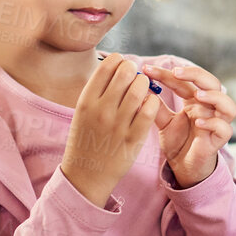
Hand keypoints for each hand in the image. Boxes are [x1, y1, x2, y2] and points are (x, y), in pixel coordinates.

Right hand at [60, 53, 163, 207]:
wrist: (86, 175)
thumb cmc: (86, 139)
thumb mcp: (83, 112)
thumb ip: (98, 91)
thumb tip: (117, 67)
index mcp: (86, 101)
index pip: (106, 67)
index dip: (118, 60)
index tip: (122, 65)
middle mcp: (101, 110)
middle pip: (125, 73)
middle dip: (133, 69)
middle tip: (135, 74)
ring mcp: (118, 125)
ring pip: (139, 89)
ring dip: (145, 83)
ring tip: (143, 87)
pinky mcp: (133, 138)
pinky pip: (149, 111)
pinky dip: (152, 101)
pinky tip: (149, 103)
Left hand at [142, 61, 235, 188]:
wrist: (183, 168)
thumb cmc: (177, 142)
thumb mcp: (163, 122)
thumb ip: (155, 107)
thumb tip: (140, 88)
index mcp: (195, 100)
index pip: (184, 80)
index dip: (166, 74)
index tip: (146, 70)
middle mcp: (209, 108)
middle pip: (212, 83)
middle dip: (196, 74)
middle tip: (176, 72)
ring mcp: (216, 123)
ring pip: (228, 105)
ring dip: (214, 97)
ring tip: (196, 95)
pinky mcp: (219, 140)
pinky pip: (224, 129)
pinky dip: (214, 123)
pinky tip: (198, 122)